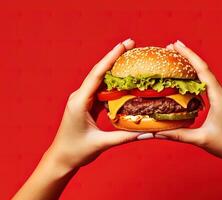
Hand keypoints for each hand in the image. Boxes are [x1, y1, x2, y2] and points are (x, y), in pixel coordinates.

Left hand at [45, 39, 139, 170]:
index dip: (111, 58)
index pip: (97, 74)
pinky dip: (114, 85)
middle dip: (116, 58)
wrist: (61, 158)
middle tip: (133, 46)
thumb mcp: (102, 143)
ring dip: (115, 70)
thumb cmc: (76, 151)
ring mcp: (83, 99)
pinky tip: (125, 81)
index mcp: (79, 102)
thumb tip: (148, 131)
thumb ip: (125, 136)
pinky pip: (102, 91)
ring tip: (132, 60)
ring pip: (101, 80)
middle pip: (100, 72)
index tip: (124, 45)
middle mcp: (80, 96)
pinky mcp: (87, 105)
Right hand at [158, 41, 221, 161]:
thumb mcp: (200, 139)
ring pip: (208, 78)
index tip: (177, 44)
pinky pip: (212, 86)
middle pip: (205, 70)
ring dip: (193, 70)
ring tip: (177, 63)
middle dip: (187, 59)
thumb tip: (156, 133)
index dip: (189, 55)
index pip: (203, 71)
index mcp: (220, 98)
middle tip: (170, 49)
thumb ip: (177, 135)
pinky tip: (190, 83)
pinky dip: (200, 81)